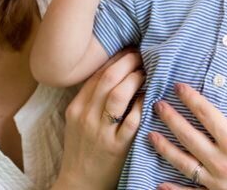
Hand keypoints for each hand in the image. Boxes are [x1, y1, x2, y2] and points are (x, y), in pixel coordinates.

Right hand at [53, 50, 144, 189]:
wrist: (79, 183)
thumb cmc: (83, 148)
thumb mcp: (78, 120)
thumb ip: (91, 98)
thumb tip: (116, 70)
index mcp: (76, 107)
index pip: (97, 74)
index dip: (116, 58)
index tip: (130, 49)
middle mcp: (86, 116)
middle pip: (108, 78)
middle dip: (129, 62)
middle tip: (143, 54)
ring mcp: (101, 132)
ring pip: (119, 95)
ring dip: (136, 79)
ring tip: (147, 72)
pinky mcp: (116, 147)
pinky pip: (132, 120)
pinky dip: (143, 104)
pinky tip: (151, 96)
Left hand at [149, 61, 226, 189]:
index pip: (206, 114)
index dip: (190, 98)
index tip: (178, 86)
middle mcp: (223, 162)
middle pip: (189, 136)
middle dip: (171, 119)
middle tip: (157, 105)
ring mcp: (218, 181)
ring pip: (184, 163)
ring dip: (165, 149)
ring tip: (151, 135)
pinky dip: (175, 189)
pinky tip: (160, 182)